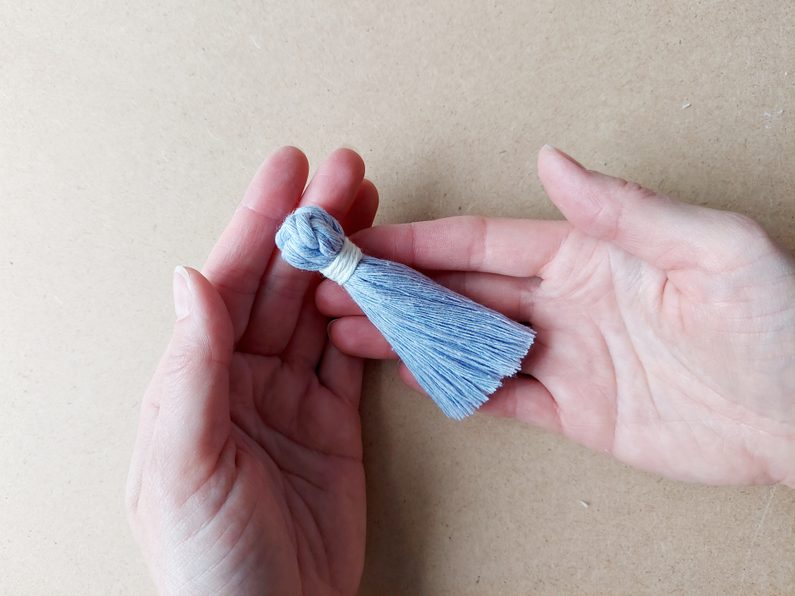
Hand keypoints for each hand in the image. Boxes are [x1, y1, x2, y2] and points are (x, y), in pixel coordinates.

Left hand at [126, 148, 376, 594]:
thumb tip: (189, 279)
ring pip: (322, 313)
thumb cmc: (209, 558)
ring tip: (374, 210)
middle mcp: (241, 380)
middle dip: (314, 228)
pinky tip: (387, 282)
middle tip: (348, 173)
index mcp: (195, 380)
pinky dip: (374, 319)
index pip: (229, 283)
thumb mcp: (184, 462)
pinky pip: (355, 358)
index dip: (260, 223)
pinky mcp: (335, 424)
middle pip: (281, 286)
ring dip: (347, 263)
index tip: (291, 171)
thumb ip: (189, 369)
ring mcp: (291, 400)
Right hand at [318, 145, 794, 486]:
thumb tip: (551, 161)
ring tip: (352, 333)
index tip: (369, 241)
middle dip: (397, 289)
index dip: (422, 242)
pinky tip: (411, 377)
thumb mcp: (710, 248)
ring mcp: (565, 356)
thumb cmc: (775, 325)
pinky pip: (501, 397)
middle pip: (462, 291)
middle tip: (339, 289)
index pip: (484, 242)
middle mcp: (565, 301)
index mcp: (587, 254)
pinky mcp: (574, 410)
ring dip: (411, 338)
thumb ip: (624, 209)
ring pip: (469, 344)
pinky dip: (455, 389)